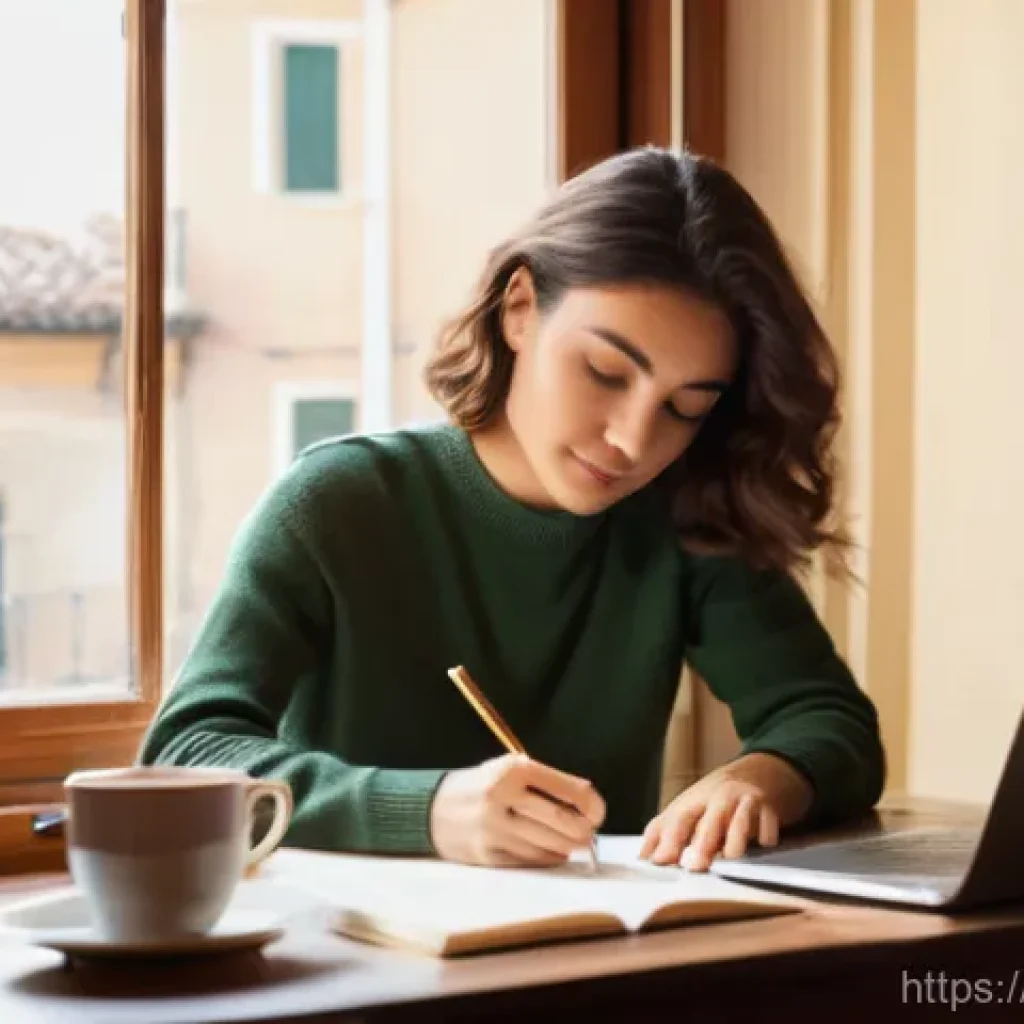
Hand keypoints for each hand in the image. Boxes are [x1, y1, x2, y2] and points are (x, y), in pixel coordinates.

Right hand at [429, 753, 605, 866]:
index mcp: (514, 769)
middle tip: (589, 833)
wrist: (431, 808)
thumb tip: (588, 804)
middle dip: (584, 831)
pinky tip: (550, 852)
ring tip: (571, 842)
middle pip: (562, 820)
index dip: (592, 805)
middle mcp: (503, 796)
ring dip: (567, 846)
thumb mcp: (508, 770)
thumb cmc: (481, 786)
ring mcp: (494, 828)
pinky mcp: (488, 854)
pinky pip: (530, 861)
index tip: (598, 812)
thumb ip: (545, 783)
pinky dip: (547, 858)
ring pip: (549, 845)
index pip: (569, 790)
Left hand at [638, 753, 813, 871]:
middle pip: (710, 820)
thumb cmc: (721, 796)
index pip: (679, 817)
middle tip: (695, 867)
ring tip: (729, 856)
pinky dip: (764, 840)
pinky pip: (768, 831)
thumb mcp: (692, 806)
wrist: (764, 772)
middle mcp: (720, 797)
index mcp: (696, 798)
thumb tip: (643, 856)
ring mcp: (747, 803)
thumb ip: (666, 830)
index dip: (669, 839)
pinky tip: (760, 843)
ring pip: (740, 824)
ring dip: (734, 843)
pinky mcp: (772, 811)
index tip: (660, 861)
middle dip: (702, 844)